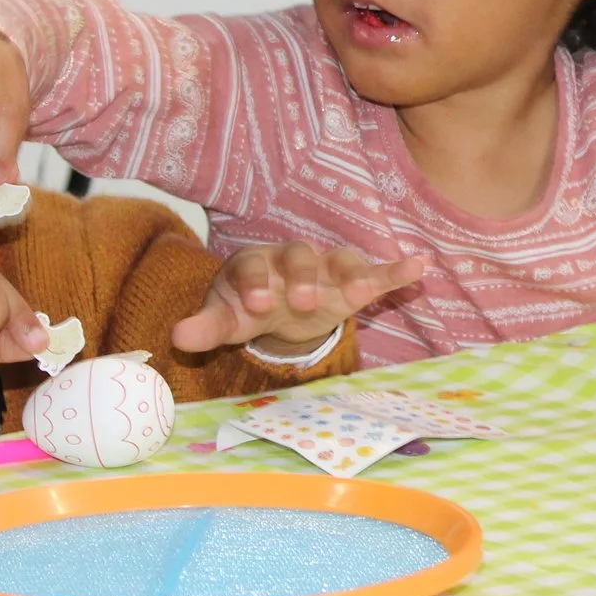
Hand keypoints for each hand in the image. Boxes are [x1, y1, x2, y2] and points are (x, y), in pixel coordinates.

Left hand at [170, 243, 428, 355]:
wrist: (277, 298)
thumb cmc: (248, 304)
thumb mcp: (226, 318)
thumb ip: (205, 327)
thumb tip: (176, 337)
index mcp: (254, 264)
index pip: (252, 267)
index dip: (254, 284)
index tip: (255, 304)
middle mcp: (291, 258)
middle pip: (298, 259)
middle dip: (301, 277)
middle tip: (302, 301)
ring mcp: (325, 267)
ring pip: (339, 261)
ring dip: (350, 272)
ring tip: (364, 285)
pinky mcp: (353, 280)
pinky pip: (377, 271)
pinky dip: (397, 269)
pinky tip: (419, 266)